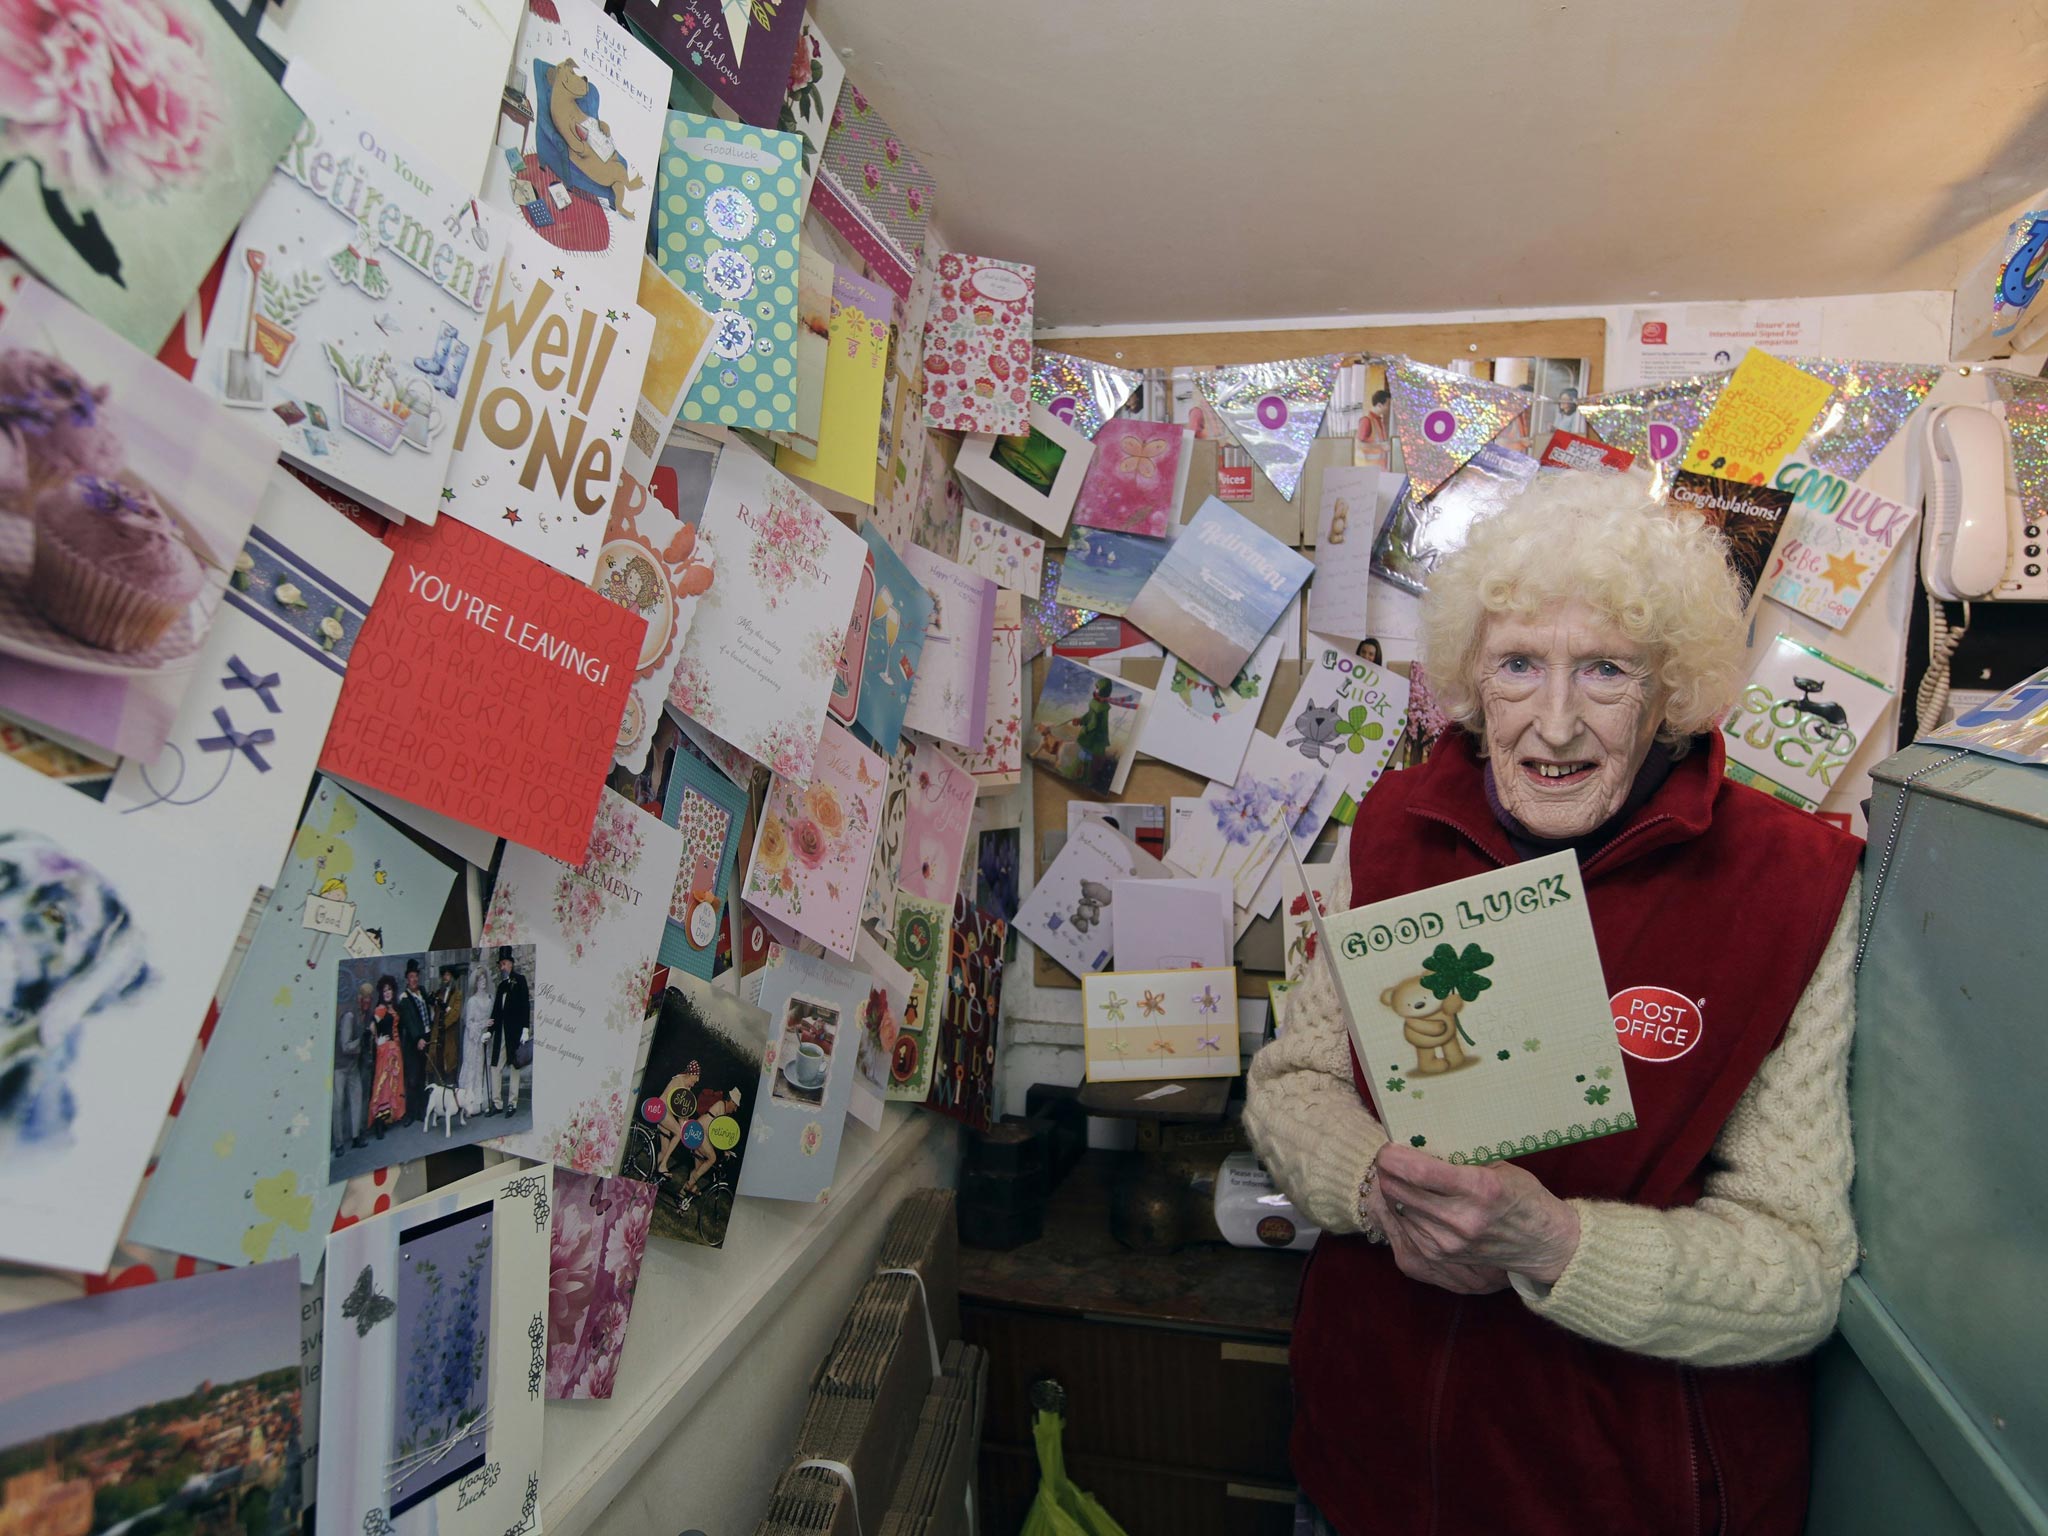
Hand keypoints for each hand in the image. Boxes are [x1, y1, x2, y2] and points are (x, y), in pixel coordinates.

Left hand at [1372, 1144, 1581, 1286]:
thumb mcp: (1499, 1166)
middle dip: (1387, 1170)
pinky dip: (1402, 1209)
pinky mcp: (1439, 1256)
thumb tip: (1419, 1139)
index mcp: (1480, 1188)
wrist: (1542, 1245)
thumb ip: (1461, 1156)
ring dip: (1393, 1189)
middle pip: (1398, 1190)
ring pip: (1397, 1207)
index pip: (1420, 1172)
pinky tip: (1412, 1198)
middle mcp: (1461, 1219)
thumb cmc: (1523, 1197)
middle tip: (1389, 1157)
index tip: (1388, 1145)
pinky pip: (1404, 1225)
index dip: (1394, 1156)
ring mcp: (1448, 1242)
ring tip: (1402, 1176)